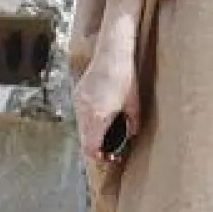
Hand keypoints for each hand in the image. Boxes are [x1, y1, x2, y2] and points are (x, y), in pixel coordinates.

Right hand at [75, 49, 139, 163]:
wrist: (112, 54)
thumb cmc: (125, 77)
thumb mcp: (134, 104)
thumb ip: (133, 123)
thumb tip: (132, 135)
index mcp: (98, 116)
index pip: (90, 147)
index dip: (98, 156)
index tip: (109, 157)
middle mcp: (84, 111)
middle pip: (83, 140)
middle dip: (95, 148)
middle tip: (109, 151)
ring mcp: (78, 102)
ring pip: (80, 128)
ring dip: (91, 135)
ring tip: (105, 136)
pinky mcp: (78, 94)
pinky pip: (80, 115)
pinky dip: (88, 123)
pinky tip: (100, 120)